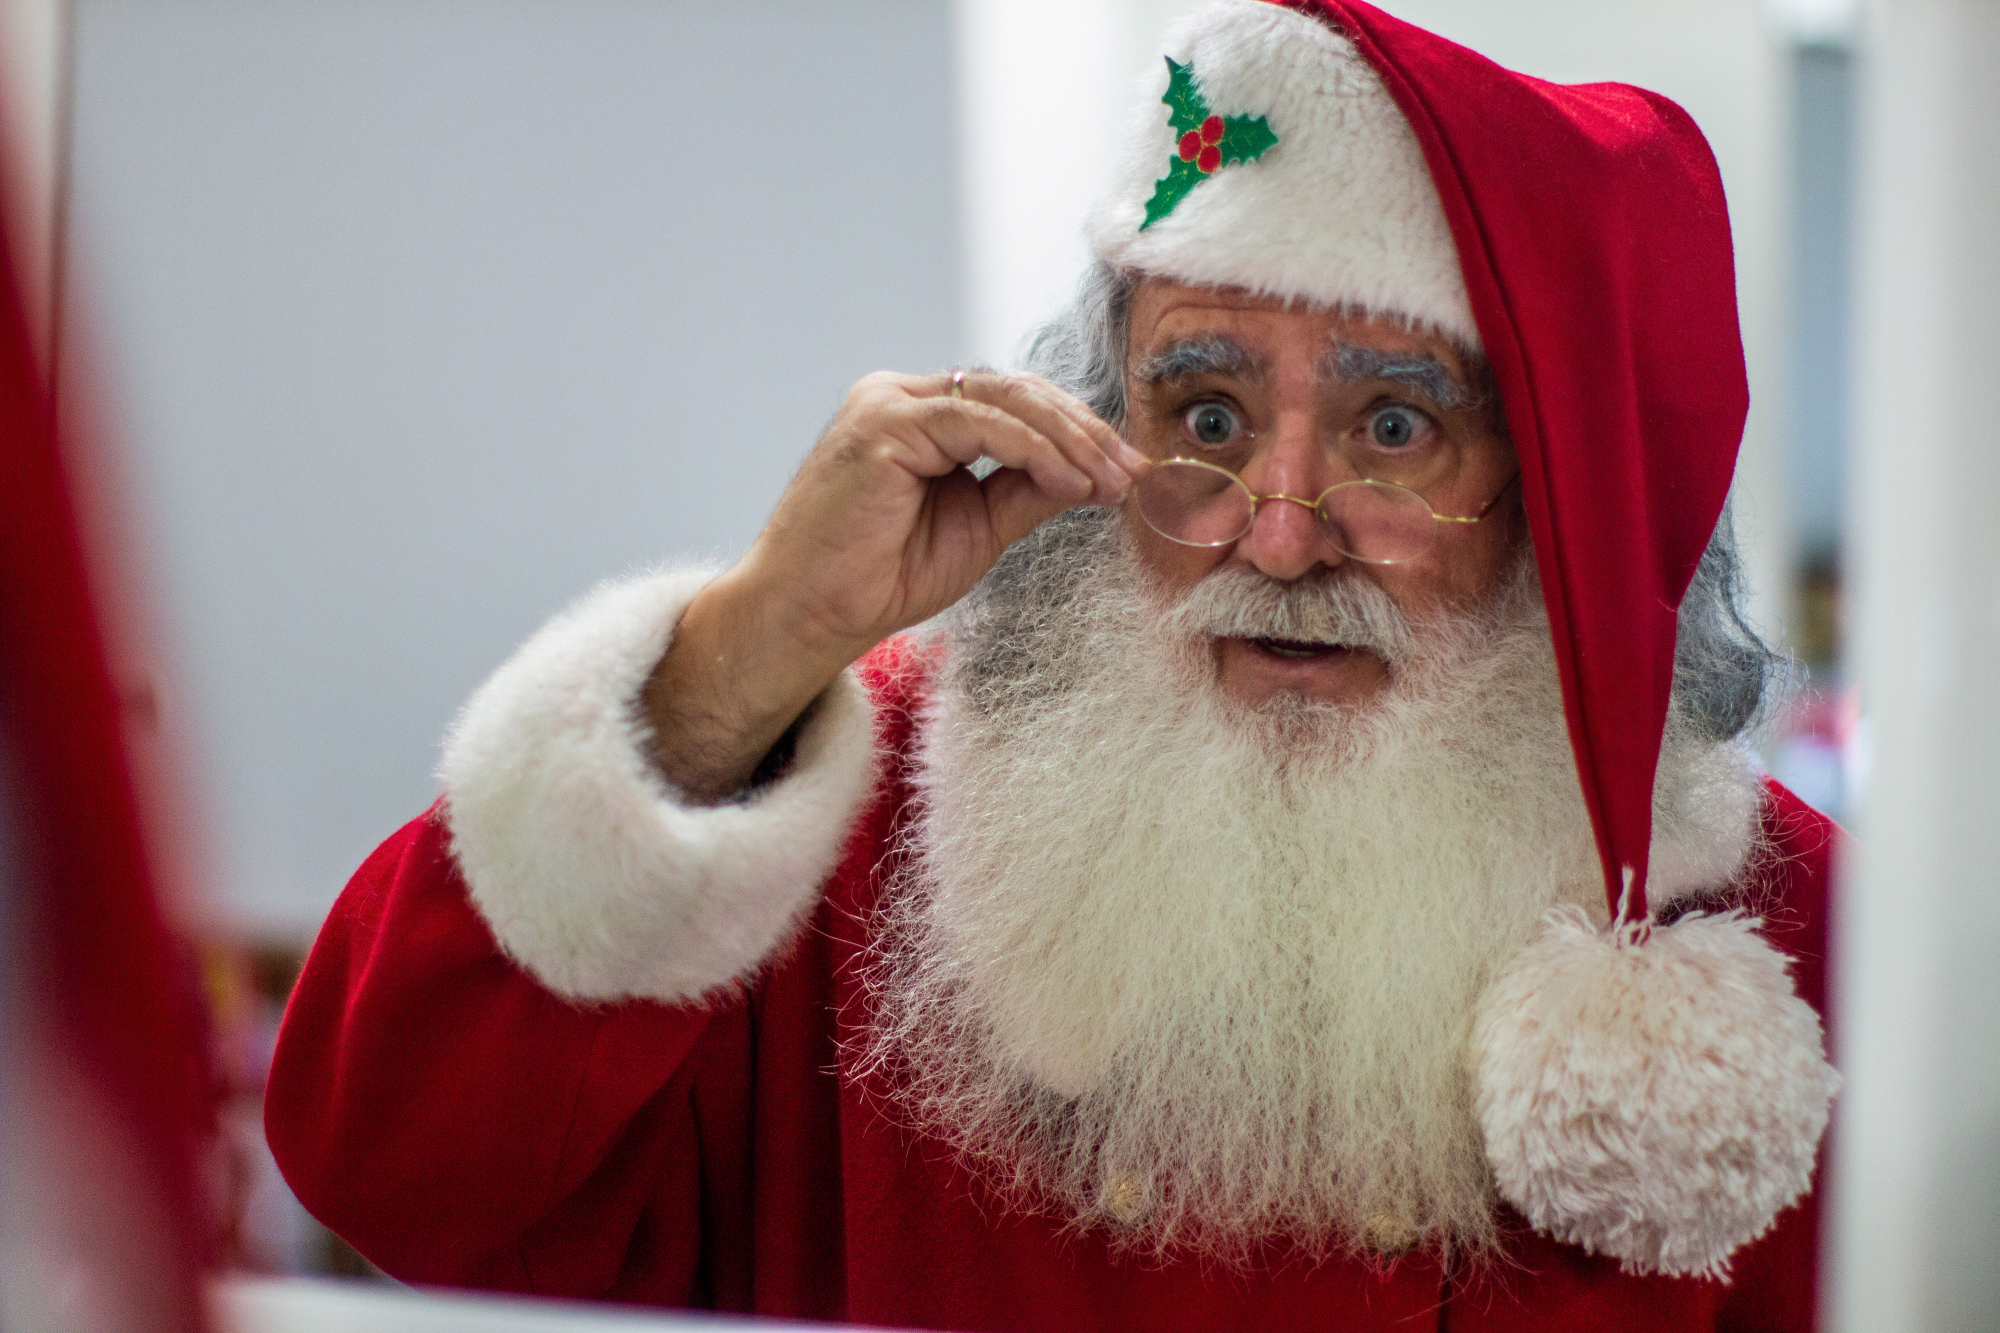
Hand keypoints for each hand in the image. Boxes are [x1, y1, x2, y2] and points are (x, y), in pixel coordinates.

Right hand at [644, 369, 1144, 800]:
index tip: (1126, 471)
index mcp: (917, 415)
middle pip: (1014, 391)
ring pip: (1002, 399)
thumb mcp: (977, 530)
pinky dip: (1031, 449)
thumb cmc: (877, 580)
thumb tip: (1092, 475)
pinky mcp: (882, 423)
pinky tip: (1067, 479)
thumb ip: (1025, 492)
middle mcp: (898, 396)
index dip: (1075, 431)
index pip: (1011, 403)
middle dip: (1083, 431)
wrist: (811, 616)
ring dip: (1068, 440)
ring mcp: (886, 403)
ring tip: (1110, 479)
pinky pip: (976, 422)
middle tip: (1132, 471)